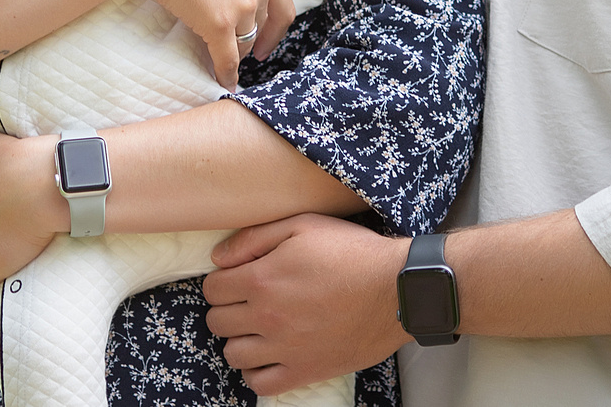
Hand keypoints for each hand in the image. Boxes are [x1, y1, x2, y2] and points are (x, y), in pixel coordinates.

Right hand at [139, 0, 278, 87]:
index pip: (284, 9)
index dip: (275, 32)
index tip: (265, 45)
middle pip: (261, 27)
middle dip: (249, 41)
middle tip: (238, 51)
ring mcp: (242, 6)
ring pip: (243, 42)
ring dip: (234, 53)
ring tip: (224, 62)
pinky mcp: (220, 23)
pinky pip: (228, 58)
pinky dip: (227, 73)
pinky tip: (224, 80)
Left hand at [205, 214, 412, 395]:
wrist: (397, 290)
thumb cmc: (353, 253)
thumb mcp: (302, 225)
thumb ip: (253, 238)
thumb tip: (218, 257)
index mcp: (262, 280)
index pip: (212, 290)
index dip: (221, 282)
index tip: (236, 281)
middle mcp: (268, 317)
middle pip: (218, 322)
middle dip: (227, 309)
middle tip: (248, 303)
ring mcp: (286, 348)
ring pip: (233, 354)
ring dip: (239, 340)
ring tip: (257, 329)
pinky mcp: (307, 371)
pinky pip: (261, 384)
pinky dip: (256, 372)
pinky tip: (267, 356)